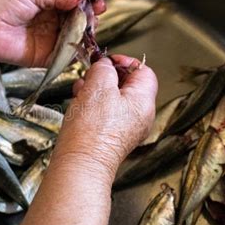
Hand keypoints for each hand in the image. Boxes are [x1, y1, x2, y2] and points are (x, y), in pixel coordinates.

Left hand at [0, 0, 105, 66]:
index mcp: (47, 2)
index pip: (73, 3)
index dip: (87, 1)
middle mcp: (49, 21)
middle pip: (78, 21)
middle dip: (89, 16)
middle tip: (94, 12)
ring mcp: (48, 39)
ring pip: (75, 37)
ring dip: (85, 32)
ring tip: (89, 24)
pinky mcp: (45, 57)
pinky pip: (65, 55)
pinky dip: (76, 50)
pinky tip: (81, 41)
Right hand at [52, 55, 157, 182]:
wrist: (80, 163)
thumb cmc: (91, 131)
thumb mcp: (98, 86)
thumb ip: (104, 69)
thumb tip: (104, 65)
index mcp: (144, 102)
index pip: (144, 72)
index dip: (125, 62)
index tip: (107, 61)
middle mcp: (140, 116)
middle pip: (128, 85)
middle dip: (106, 76)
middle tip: (91, 75)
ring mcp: (127, 128)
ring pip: (114, 98)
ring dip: (97, 89)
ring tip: (81, 90)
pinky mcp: (112, 136)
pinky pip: (106, 113)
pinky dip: (93, 104)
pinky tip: (79, 104)